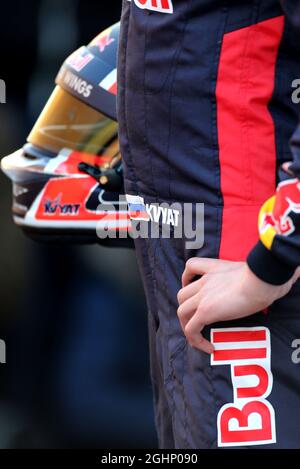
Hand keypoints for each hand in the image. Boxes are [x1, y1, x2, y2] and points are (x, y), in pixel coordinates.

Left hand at [177, 258, 299, 353]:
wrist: (262, 279)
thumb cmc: (265, 274)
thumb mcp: (253, 271)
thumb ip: (254, 276)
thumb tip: (280, 280)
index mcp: (215, 268)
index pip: (191, 267)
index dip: (187, 279)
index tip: (193, 289)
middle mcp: (205, 281)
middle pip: (182, 294)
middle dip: (186, 309)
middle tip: (197, 320)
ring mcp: (202, 296)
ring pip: (182, 312)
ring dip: (187, 326)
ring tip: (199, 338)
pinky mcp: (205, 311)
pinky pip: (191, 329)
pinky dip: (195, 340)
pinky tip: (209, 348)